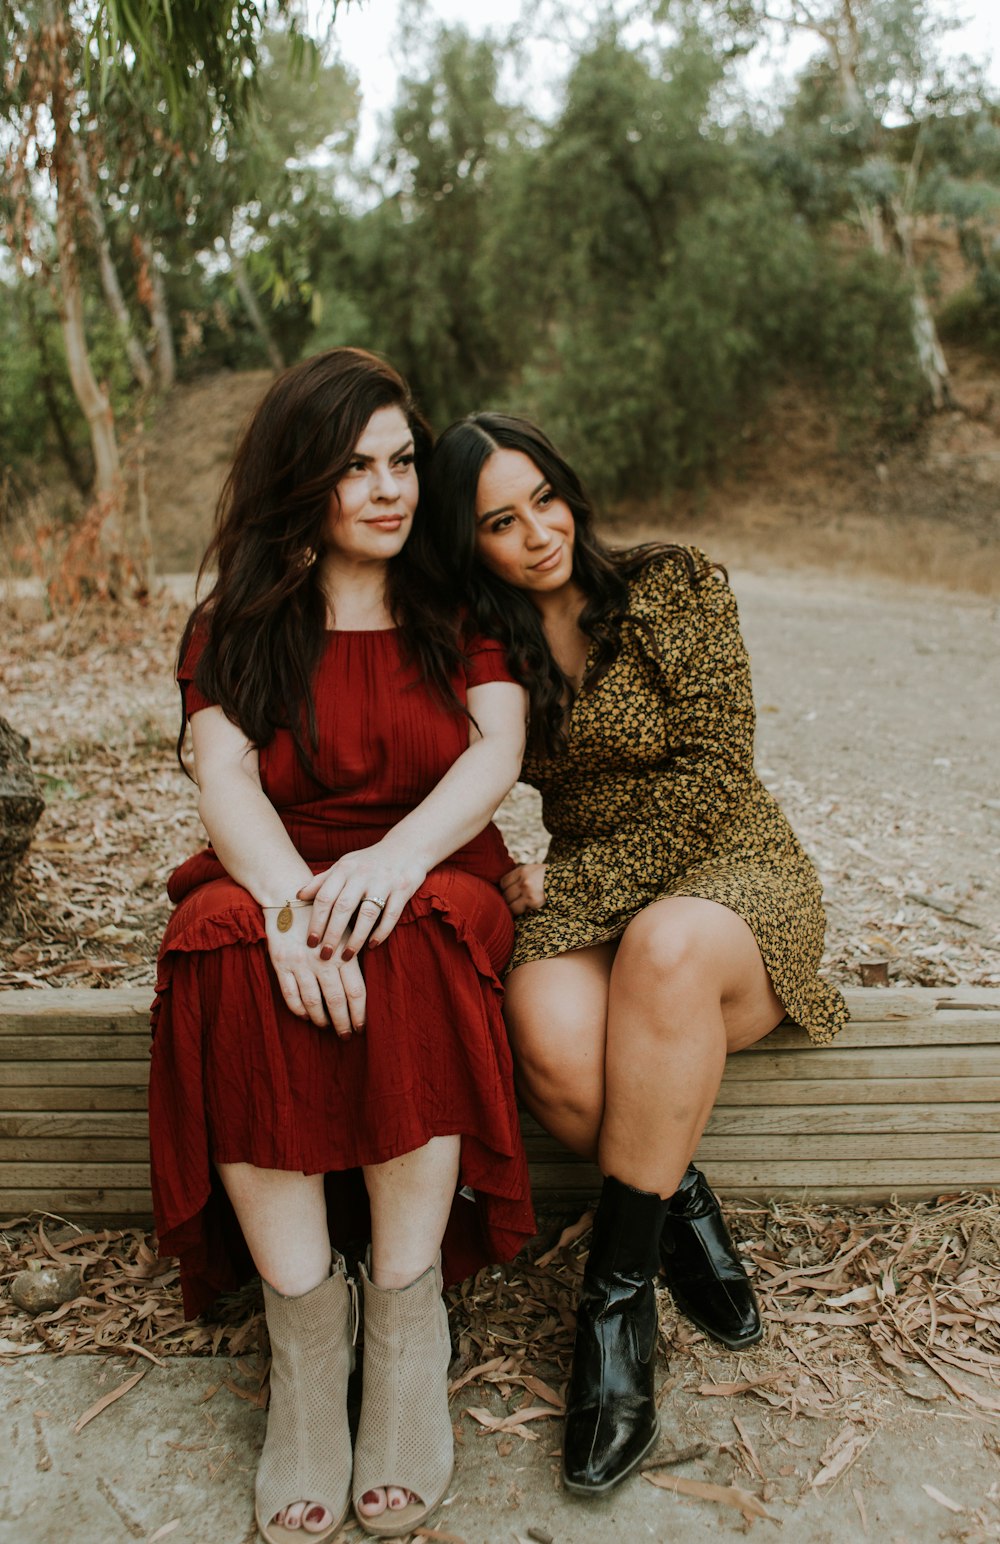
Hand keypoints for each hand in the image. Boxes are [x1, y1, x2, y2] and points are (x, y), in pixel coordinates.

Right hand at [264, 906, 366, 1037]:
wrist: (289, 896)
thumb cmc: (325, 914)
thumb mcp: (345, 929)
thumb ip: (354, 954)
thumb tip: (364, 987)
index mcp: (343, 952)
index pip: (355, 991)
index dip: (359, 1013)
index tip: (362, 1027)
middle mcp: (322, 960)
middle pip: (335, 1001)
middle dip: (342, 1022)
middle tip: (346, 1036)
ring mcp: (300, 963)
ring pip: (312, 1002)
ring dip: (321, 1019)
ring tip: (328, 1027)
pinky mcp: (281, 964)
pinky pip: (290, 994)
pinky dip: (298, 1009)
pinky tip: (306, 1016)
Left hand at [296, 840, 427, 960]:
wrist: (407, 847)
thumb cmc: (369, 862)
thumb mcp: (344, 865)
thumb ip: (322, 880)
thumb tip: (298, 896)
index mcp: (345, 868)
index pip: (325, 897)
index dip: (316, 921)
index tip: (310, 942)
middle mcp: (362, 874)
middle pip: (343, 907)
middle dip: (332, 934)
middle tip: (325, 955)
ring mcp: (384, 881)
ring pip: (367, 914)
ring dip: (356, 938)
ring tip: (346, 956)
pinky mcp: (403, 888)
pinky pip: (391, 915)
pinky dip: (381, 932)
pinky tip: (372, 945)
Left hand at [500, 862, 545, 915]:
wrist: (568, 881)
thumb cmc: (549, 878)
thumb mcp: (533, 870)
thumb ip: (520, 876)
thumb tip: (503, 889)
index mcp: (523, 870)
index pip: (503, 882)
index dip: (503, 890)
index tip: (508, 893)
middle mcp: (523, 880)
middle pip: (505, 894)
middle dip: (508, 900)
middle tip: (514, 902)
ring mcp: (528, 891)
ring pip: (510, 905)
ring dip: (513, 908)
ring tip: (519, 908)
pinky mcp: (533, 902)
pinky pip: (518, 910)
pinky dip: (520, 912)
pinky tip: (526, 910)